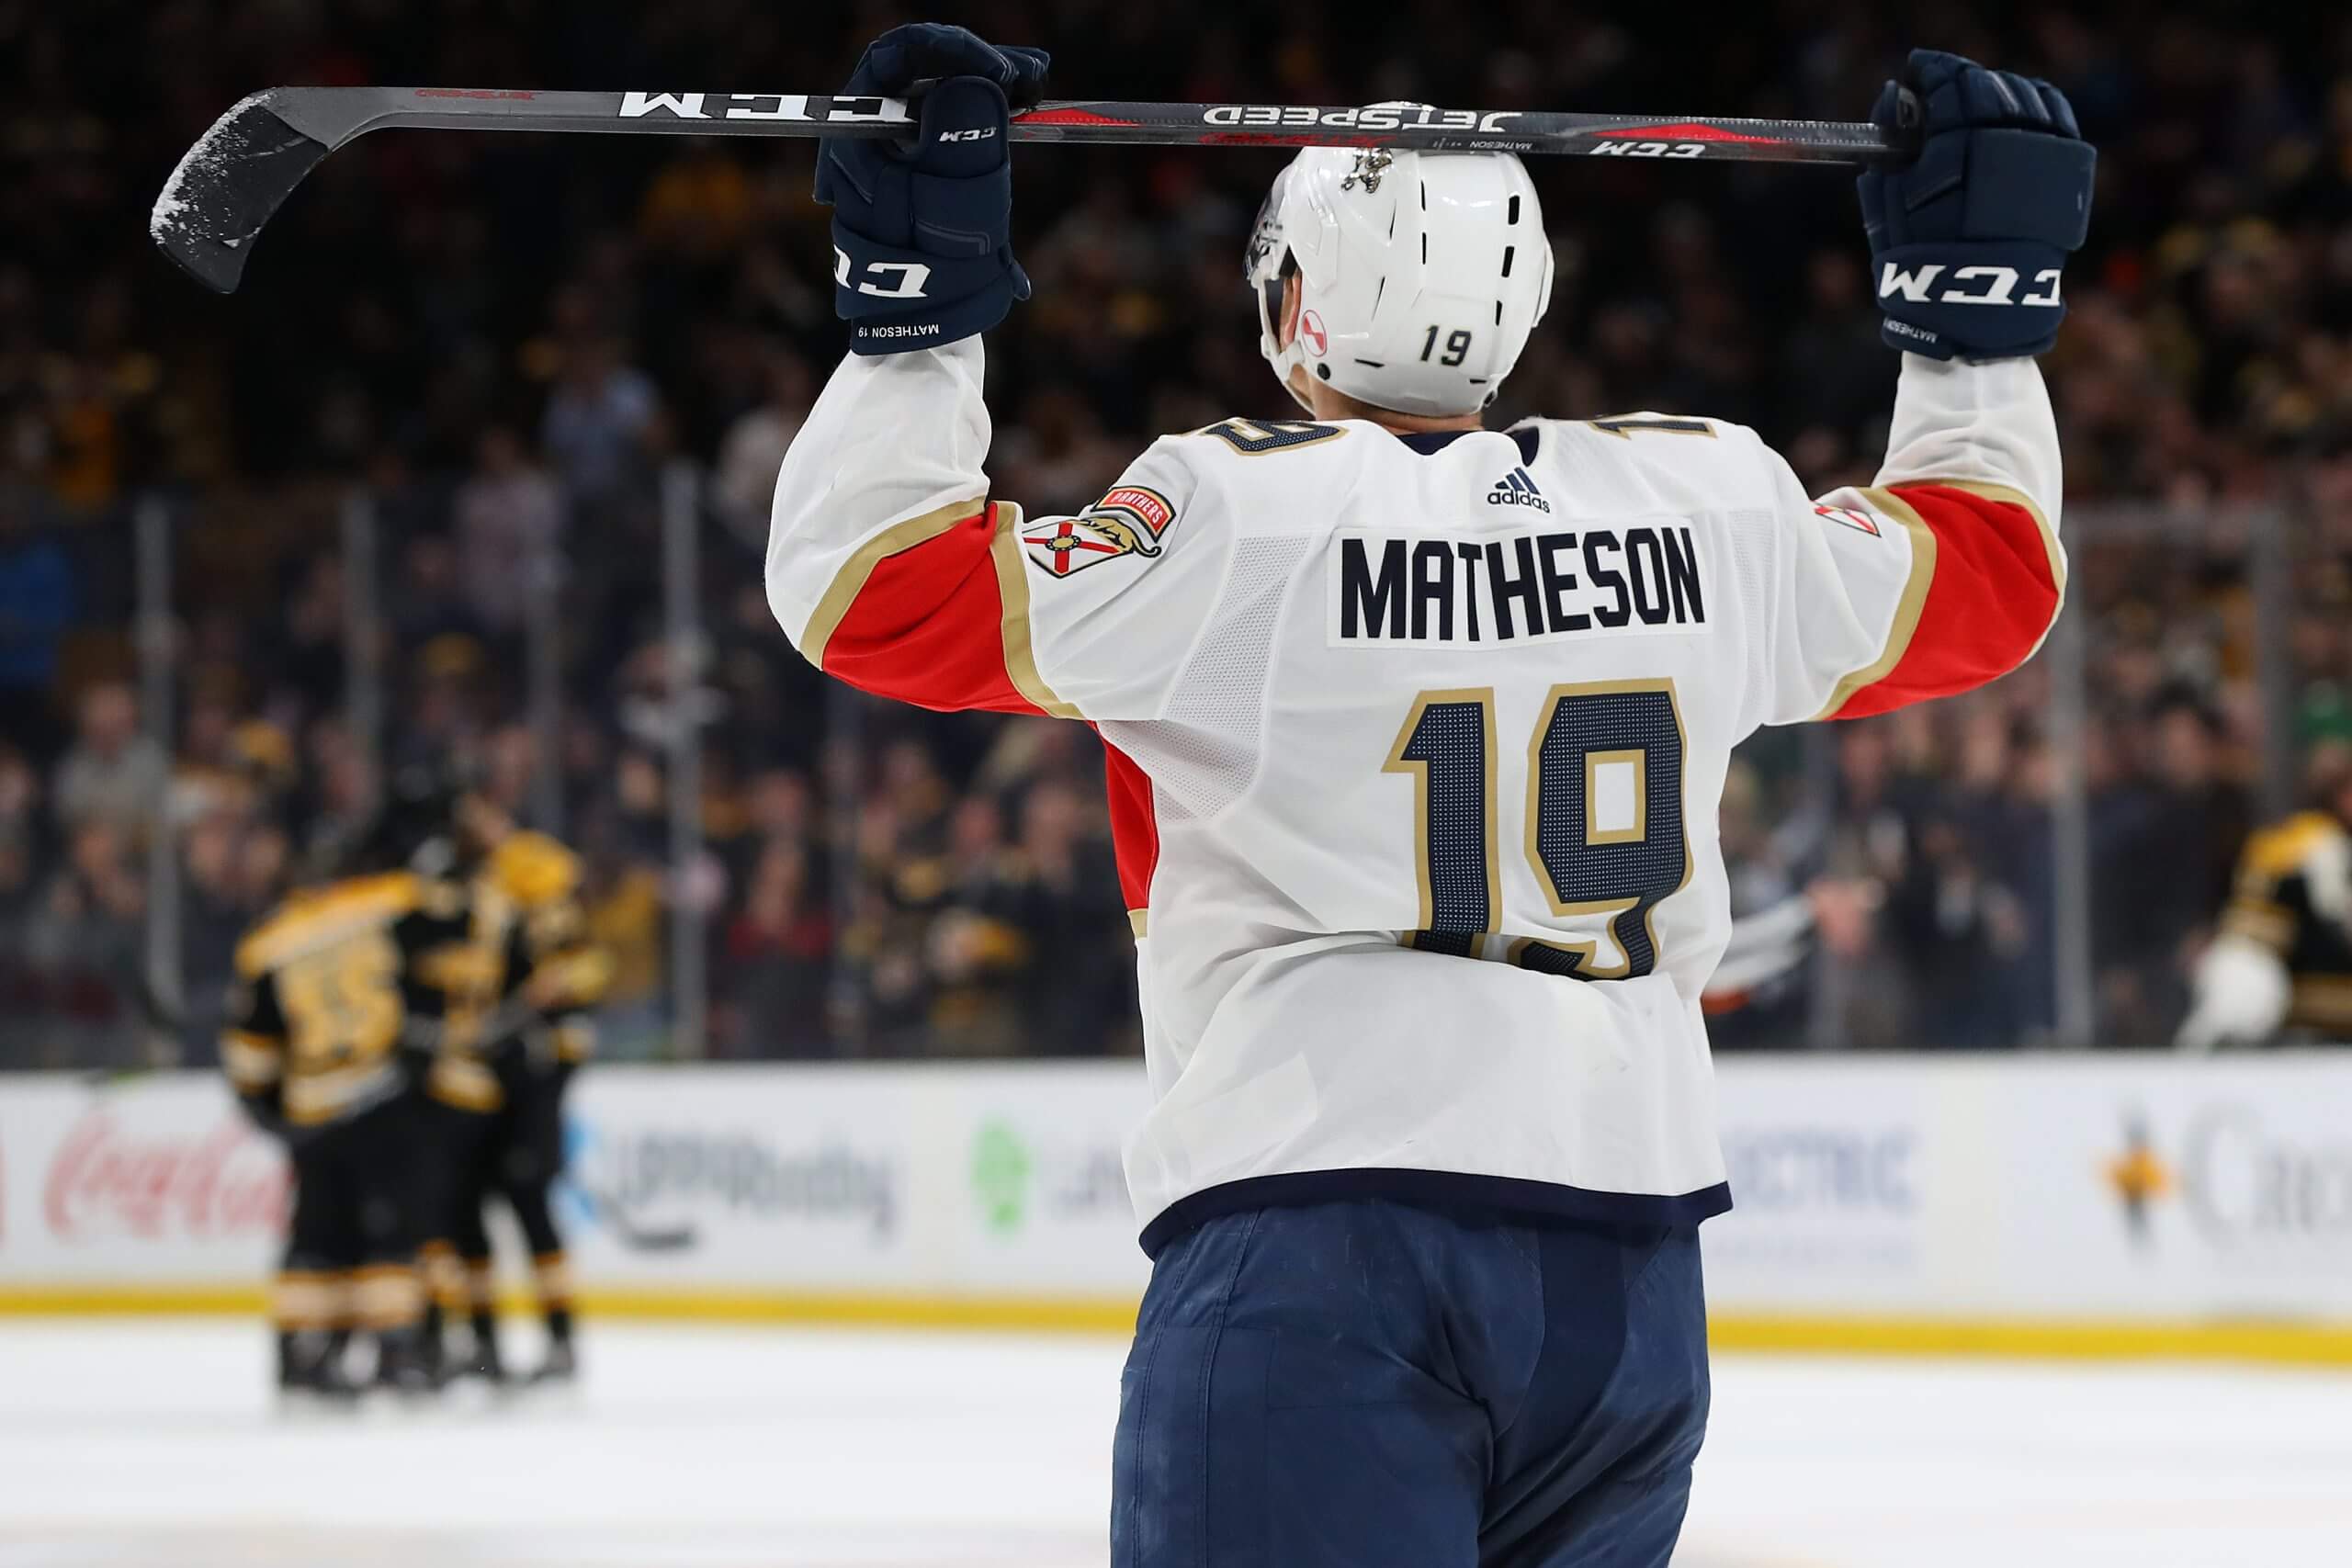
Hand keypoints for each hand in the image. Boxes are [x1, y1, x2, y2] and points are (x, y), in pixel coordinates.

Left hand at [815, 23, 1049, 354]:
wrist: (926, 319)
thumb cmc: (925, 268)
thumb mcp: (946, 200)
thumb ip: (961, 138)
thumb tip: (978, 82)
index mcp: (859, 133)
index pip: (897, 59)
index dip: (947, 51)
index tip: (995, 69)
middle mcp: (873, 131)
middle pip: (922, 69)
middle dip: (975, 62)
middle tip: (1029, 72)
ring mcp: (899, 146)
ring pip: (942, 90)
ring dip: (990, 81)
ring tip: (1036, 81)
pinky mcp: (928, 161)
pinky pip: (955, 117)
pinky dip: (990, 106)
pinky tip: (1025, 100)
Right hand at [1858, 49, 2094, 360]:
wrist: (1983, 309)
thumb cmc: (1923, 265)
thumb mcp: (1887, 211)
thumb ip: (1887, 149)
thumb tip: (1894, 96)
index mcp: (1955, 154)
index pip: (1947, 85)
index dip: (1930, 71)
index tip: (1917, 70)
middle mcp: (2005, 148)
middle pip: (1986, 86)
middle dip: (1962, 80)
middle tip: (1943, 87)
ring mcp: (2041, 158)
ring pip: (2025, 95)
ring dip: (1998, 89)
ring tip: (1977, 101)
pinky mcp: (2065, 172)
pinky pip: (2057, 117)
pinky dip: (2036, 105)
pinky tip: (2017, 112)